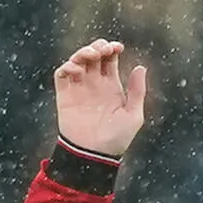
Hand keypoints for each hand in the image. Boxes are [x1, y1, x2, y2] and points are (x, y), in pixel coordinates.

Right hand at [53, 39, 145, 157]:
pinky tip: (77, 69)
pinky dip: (67, 66)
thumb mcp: (133, 115)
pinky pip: (62, 75)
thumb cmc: (116, 139)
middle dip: (98, 46)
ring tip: (91, 55)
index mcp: (111, 86)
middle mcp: (94, 85)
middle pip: (93, 55)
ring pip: (77, 61)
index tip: (117, 48)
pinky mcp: (64, 96)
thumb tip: (140, 67)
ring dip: (82, 52)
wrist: (94, 155)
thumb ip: (137, 91)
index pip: (110, 58)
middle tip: (103, 50)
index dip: (112, 48)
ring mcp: (79, 89)